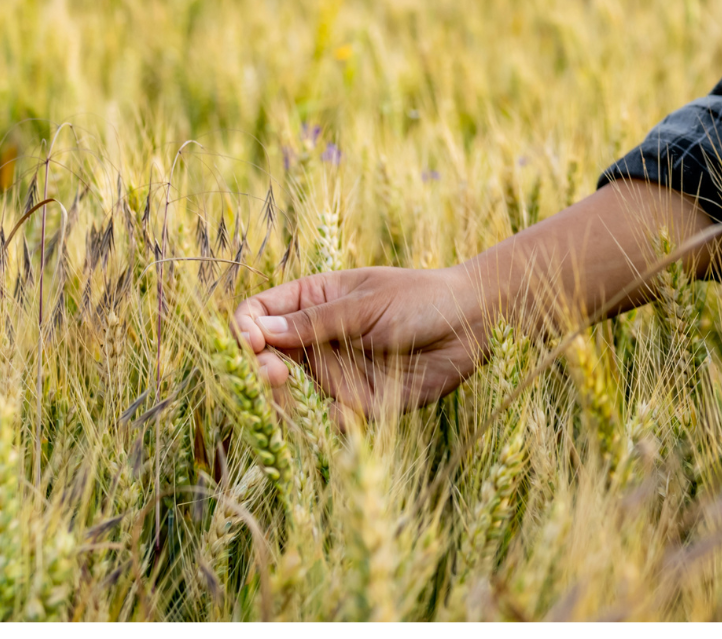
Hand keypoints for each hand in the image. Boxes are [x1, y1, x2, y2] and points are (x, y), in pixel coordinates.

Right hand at [235, 265, 488, 418]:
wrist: (475, 324)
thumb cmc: (424, 298)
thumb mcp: (368, 303)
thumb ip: (316, 322)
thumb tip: (259, 332)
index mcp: (313, 302)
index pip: (258, 315)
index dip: (246, 330)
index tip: (253, 342)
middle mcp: (317, 342)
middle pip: (262, 361)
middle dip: (257, 370)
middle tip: (276, 374)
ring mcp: (335, 375)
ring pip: (288, 398)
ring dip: (285, 402)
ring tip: (298, 391)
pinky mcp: (359, 405)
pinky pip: (330, 423)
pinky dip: (331, 423)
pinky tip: (346, 414)